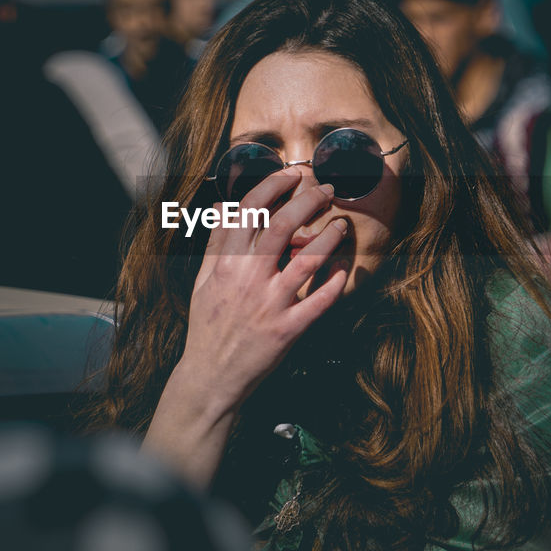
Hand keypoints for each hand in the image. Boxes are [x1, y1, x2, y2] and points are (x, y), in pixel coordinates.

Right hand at [143, 168, 349, 486]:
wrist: (210, 376)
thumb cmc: (208, 325)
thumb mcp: (204, 280)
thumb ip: (217, 241)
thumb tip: (224, 204)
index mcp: (226, 263)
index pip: (250, 210)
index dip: (273, 185)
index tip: (292, 174)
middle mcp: (248, 279)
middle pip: (283, 226)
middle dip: (308, 201)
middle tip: (326, 190)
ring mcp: (270, 304)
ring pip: (306, 260)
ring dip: (329, 238)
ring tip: (341, 224)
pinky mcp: (288, 329)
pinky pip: (318, 302)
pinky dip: (335, 283)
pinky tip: (346, 268)